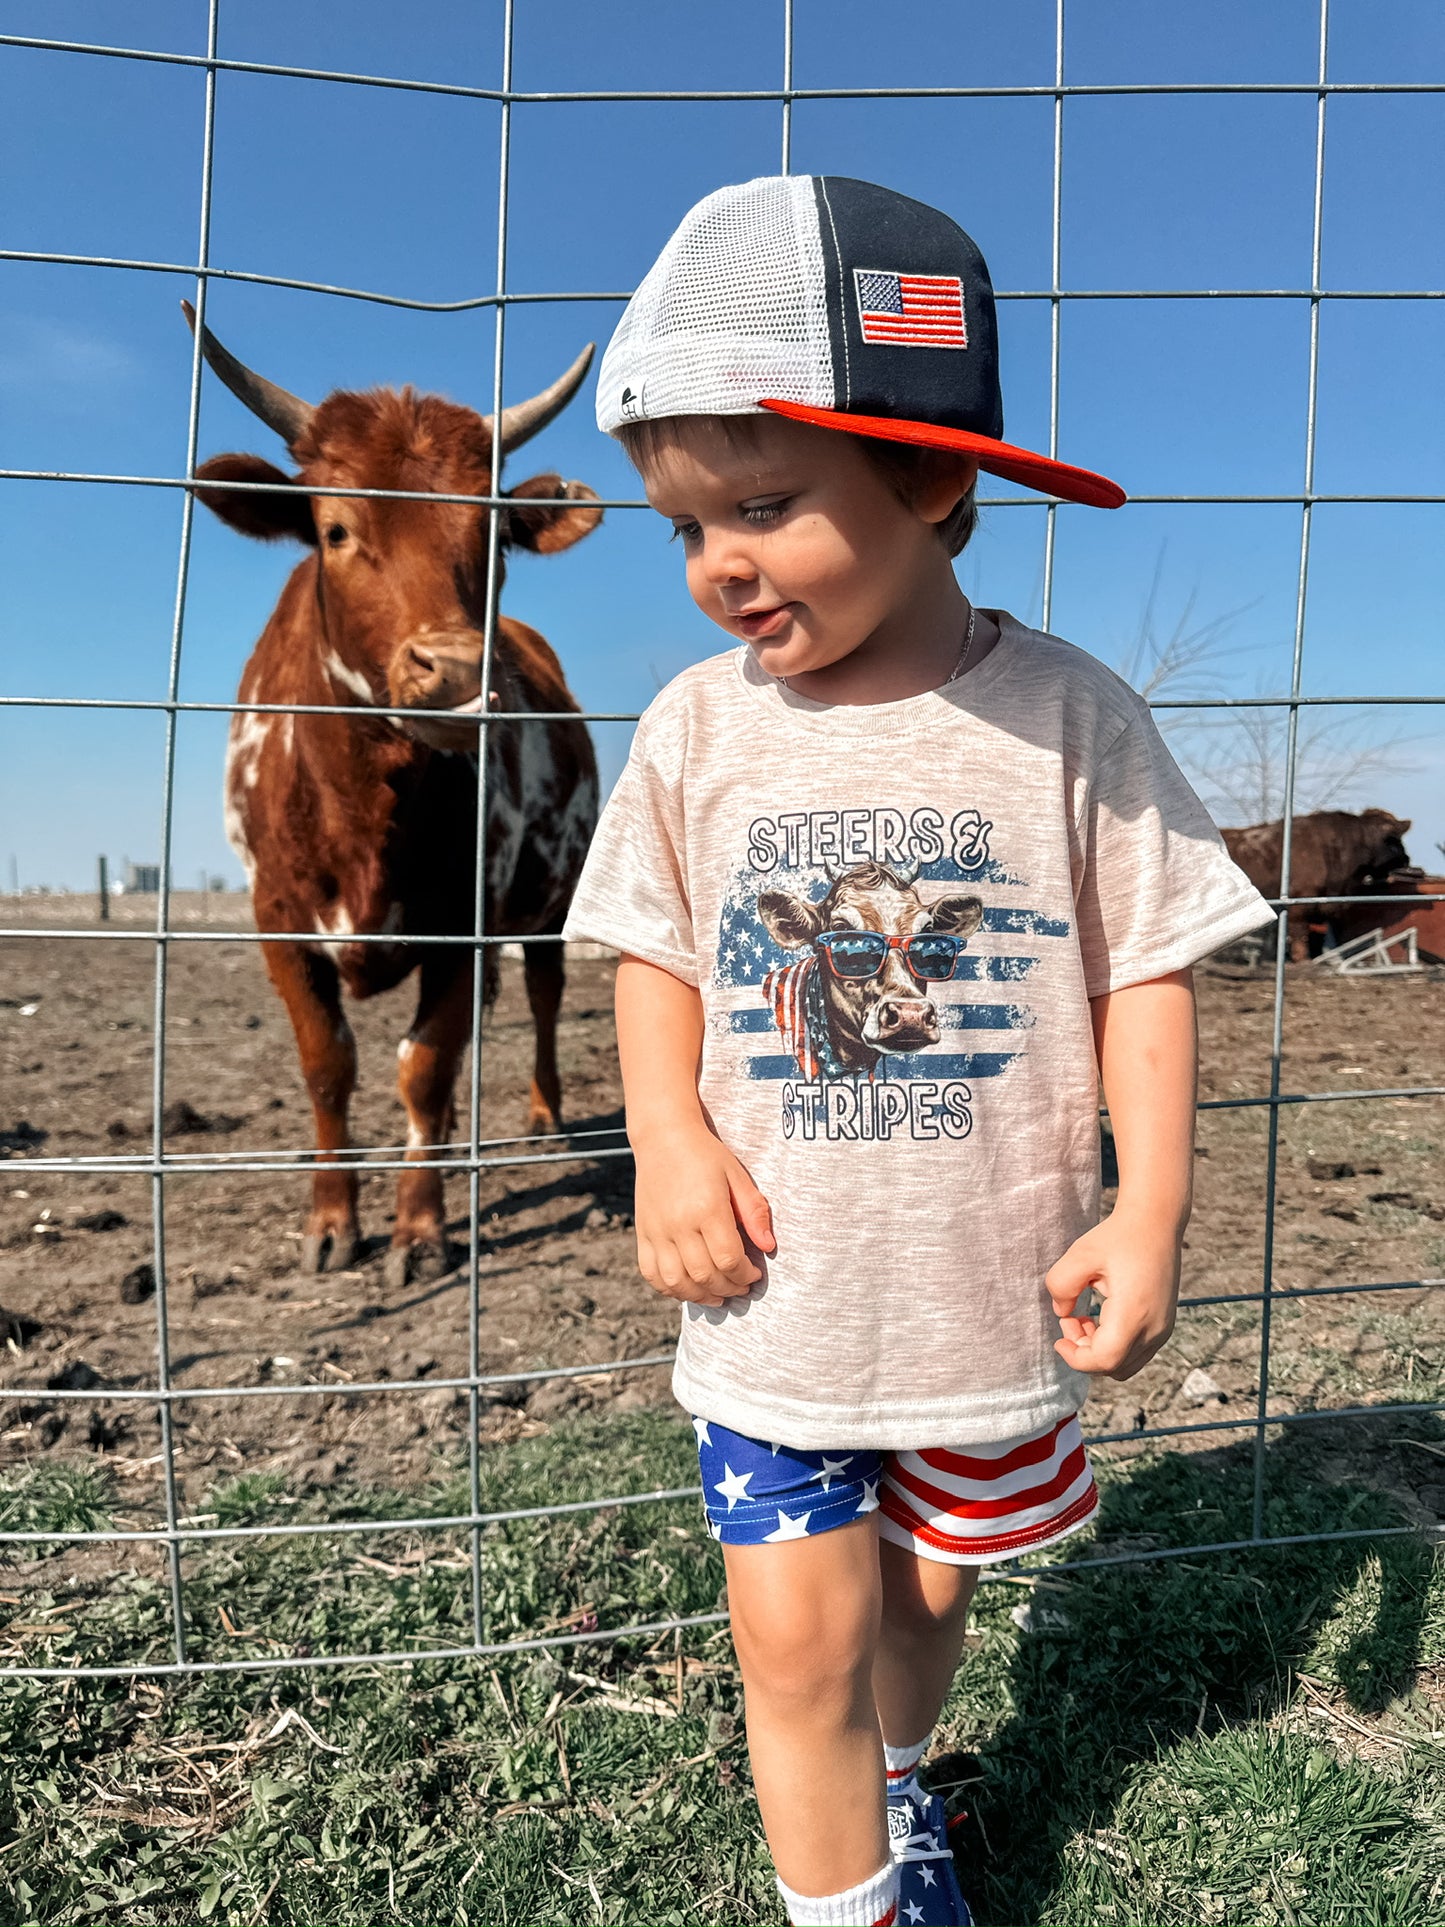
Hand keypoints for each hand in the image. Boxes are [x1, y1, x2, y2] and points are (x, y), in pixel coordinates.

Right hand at [633, 1125, 774, 1307]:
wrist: (664, 1137)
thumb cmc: (706, 1155)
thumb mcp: (737, 1176)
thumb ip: (754, 1212)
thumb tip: (769, 1247)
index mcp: (707, 1208)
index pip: (728, 1259)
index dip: (745, 1275)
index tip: (754, 1274)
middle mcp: (678, 1223)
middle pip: (705, 1275)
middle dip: (728, 1288)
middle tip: (741, 1287)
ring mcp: (657, 1230)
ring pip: (676, 1281)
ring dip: (700, 1296)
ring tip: (717, 1294)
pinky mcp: (642, 1233)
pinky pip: (651, 1273)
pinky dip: (669, 1288)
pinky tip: (688, 1287)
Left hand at [1046, 1207, 1180, 1379]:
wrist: (1156, 1222)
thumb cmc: (1118, 1236)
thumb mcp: (1079, 1256)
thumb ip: (1060, 1287)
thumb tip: (1062, 1314)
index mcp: (1134, 1314)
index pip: (1104, 1360)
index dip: (1076, 1358)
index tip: (1058, 1339)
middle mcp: (1154, 1328)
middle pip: (1114, 1367)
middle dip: (1084, 1352)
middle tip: (1069, 1319)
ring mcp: (1163, 1328)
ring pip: (1126, 1364)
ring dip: (1099, 1350)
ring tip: (1083, 1318)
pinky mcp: (1164, 1324)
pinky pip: (1136, 1352)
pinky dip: (1114, 1345)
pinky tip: (1100, 1317)